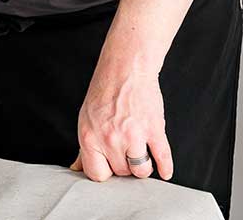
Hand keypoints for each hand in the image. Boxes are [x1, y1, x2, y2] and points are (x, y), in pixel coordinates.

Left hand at [70, 65, 173, 182]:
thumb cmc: (105, 91)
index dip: (105, 172)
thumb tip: (77, 167)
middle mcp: (109, 138)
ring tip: (140, 152)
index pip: (96, 174)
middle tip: (125, 151)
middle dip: (124, 165)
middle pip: (121, 173)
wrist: (125, 68)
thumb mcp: (87, 118)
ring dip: (143, 165)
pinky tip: (164, 170)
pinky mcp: (153, 129)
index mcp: (89, 136)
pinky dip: (165, 167)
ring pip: (141, 171)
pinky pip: (162, 158)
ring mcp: (133, 135)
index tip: (110, 166)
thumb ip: (84, 147)